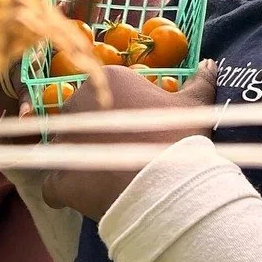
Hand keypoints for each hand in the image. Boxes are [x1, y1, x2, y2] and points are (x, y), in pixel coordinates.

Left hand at [40, 61, 216, 219]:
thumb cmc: (180, 139)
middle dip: (96, 135)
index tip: (137, 131)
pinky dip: (64, 191)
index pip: (103, 94)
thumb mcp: (195, 107)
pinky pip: (52, 184)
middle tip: (123, 154)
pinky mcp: (59, 177)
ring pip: (66, 148)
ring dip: (81, 160)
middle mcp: (77, 103)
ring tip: (107, 176)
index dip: (118, 115)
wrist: (168, 185)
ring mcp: (65, 140)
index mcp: (106, 80)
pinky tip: (85, 197)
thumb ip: (199, 83)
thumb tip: (209, 64)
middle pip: (81, 119)